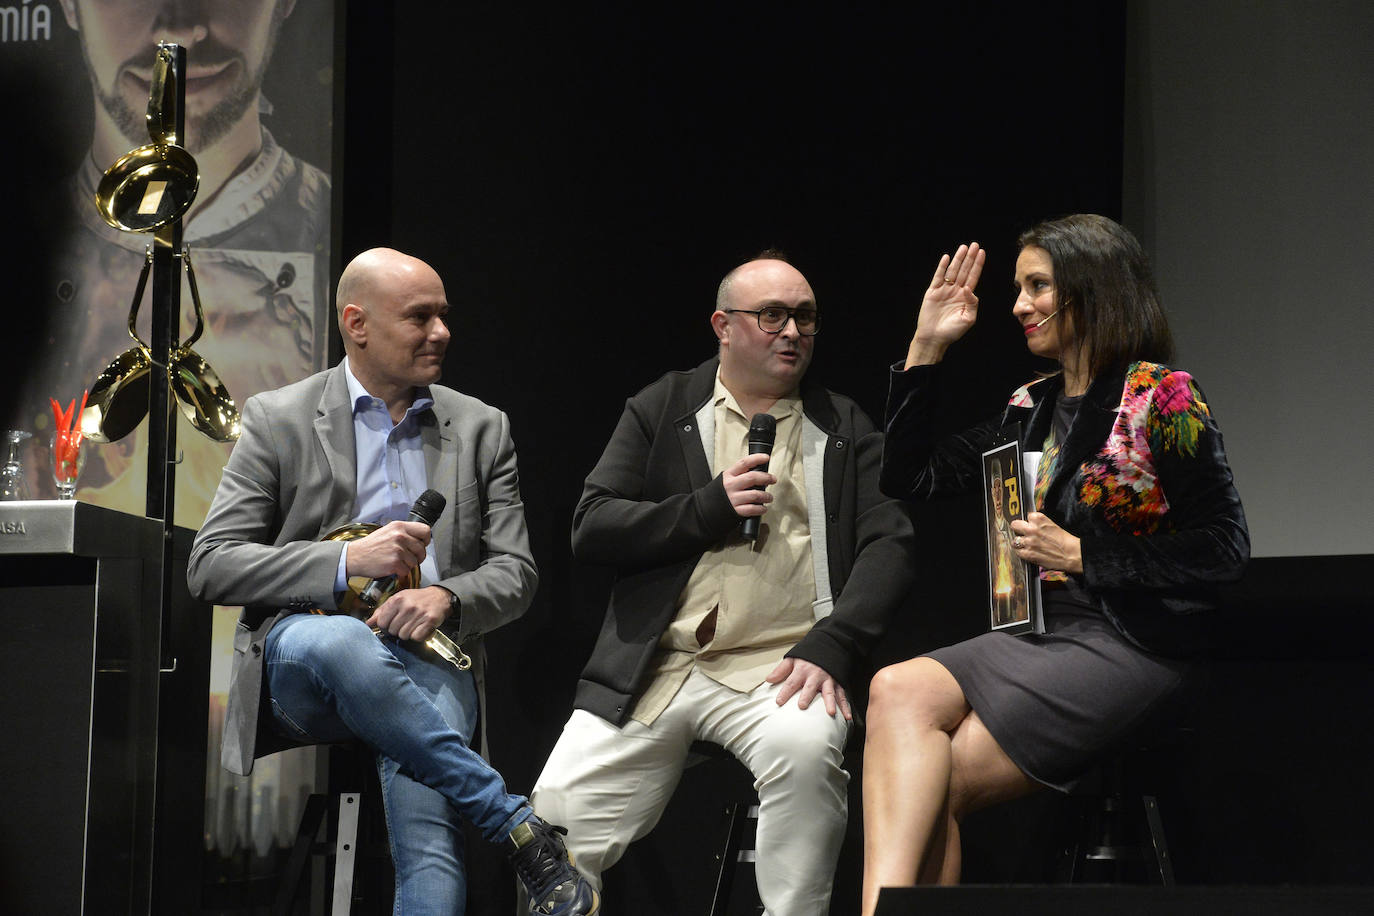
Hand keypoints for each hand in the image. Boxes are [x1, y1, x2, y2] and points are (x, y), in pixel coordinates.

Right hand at [345, 519, 430, 579]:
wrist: (355, 556)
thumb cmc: (371, 545)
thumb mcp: (387, 531)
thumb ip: (404, 532)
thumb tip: (419, 538)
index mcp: (399, 526)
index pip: (425, 530)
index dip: (425, 540)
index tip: (422, 544)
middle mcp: (400, 536)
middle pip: (422, 548)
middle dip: (418, 556)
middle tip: (408, 558)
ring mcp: (398, 550)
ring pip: (415, 561)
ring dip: (408, 565)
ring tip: (396, 562)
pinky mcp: (394, 563)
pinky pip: (407, 570)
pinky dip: (400, 572)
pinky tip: (392, 567)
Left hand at [367, 585, 451, 641]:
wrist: (439, 596)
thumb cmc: (416, 599)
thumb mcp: (398, 599)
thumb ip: (382, 611)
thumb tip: (368, 623)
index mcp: (397, 599)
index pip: (382, 623)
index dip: (385, 626)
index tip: (391, 623)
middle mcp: (408, 606)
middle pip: (393, 631)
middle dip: (397, 630)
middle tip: (405, 623)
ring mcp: (419, 613)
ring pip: (404, 636)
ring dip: (408, 633)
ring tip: (413, 625)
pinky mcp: (430, 620)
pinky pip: (417, 637)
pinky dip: (418, 636)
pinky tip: (420, 628)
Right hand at [722, 453, 775, 518]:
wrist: (705, 509)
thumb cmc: (718, 494)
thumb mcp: (724, 480)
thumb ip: (738, 476)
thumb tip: (757, 474)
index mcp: (728, 475)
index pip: (744, 463)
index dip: (756, 459)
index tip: (766, 458)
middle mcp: (731, 485)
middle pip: (752, 478)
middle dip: (766, 478)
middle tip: (773, 479)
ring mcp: (733, 498)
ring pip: (755, 495)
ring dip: (766, 496)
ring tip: (769, 497)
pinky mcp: (735, 510)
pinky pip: (752, 509)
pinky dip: (760, 509)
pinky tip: (763, 508)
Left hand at [766, 657, 851, 720]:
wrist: (829, 644)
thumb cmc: (808, 656)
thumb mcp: (792, 658)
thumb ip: (781, 670)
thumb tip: (768, 680)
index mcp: (802, 669)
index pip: (791, 682)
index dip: (785, 692)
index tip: (779, 702)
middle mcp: (815, 675)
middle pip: (810, 687)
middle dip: (807, 696)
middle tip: (802, 706)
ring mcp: (828, 680)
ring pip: (829, 692)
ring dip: (830, 702)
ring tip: (830, 713)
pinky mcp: (838, 683)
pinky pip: (842, 695)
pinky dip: (845, 706)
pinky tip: (847, 717)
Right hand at [906, 242, 985, 367]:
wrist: (934, 338)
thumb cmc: (952, 331)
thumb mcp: (969, 319)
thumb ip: (972, 303)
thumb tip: (969, 288)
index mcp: (965, 297)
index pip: (973, 277)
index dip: (978, 265)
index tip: (982, 253)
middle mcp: (955, 291)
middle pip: (964, 270)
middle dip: (970, 258)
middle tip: (975, 245)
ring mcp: (944, 291)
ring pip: (952, 271)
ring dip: (958, 259)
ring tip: (963, 247)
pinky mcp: (933, 292)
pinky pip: (938, 277)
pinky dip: (942, 267)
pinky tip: (946, 258)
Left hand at [1009, 511, 1082, 574]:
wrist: (1072, 554)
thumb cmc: (1065, 540)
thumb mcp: (1052, 524)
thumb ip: (1039, 522)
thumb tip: (1030, 522)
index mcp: (1038, 518)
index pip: (1027, 516)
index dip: (1030, 522)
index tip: (1033, 526)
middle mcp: (1032, 529)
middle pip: (1014, 525)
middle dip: (1018, 529)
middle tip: (1023, 533)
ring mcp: (1029, 542)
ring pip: (1014, 541)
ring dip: (1020, 543)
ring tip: (1027, 545)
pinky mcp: (1028, 554)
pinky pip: (1018, 552)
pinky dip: (1022, 553)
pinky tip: (1028, 552)